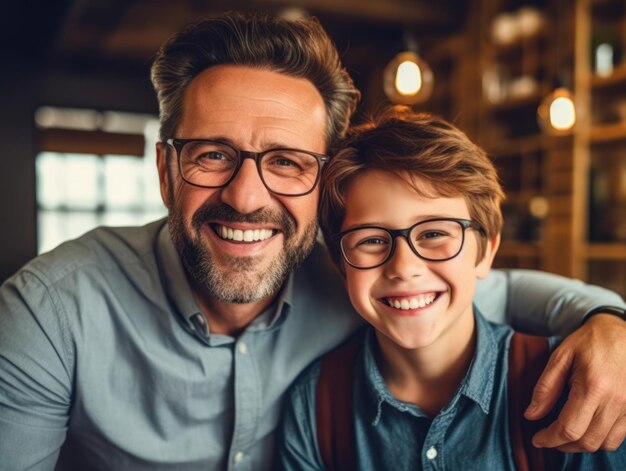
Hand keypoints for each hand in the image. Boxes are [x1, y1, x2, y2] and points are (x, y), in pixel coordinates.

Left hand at [524, 314, 625, 451]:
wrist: (621, 331)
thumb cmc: (589, 342)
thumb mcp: (560, 357)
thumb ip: (545, 388)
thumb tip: (531, 415)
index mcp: (593, 387)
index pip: (569, 429)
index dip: (549, 438)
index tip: (536, 439)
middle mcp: (616, 402)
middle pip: (587, 441)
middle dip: (562, 445)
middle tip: (547, 437)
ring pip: (604, 443)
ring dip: (582, 445)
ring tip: (564, 435)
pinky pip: (619, 437)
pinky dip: (600, 439)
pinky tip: (586, 428)